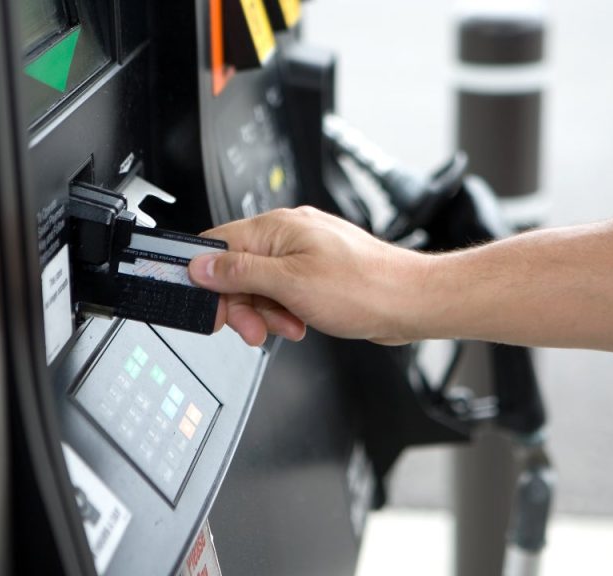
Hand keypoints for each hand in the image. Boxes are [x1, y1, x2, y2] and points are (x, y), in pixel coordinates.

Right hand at [189, 207, 428, 346]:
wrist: (410, 302)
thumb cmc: (365, 288)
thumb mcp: (289, 284)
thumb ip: (240, 272)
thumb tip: (202, 265)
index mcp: (277, 227)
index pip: (217, 245)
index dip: (206, 278)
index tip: (208, 306)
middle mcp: (289, 235)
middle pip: (237, 270)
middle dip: (241, 304)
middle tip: (251, 329)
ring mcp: (304, 254)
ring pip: (261, 285)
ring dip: (266, 313)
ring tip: (287, 325)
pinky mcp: (317, 273)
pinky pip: (284, 292)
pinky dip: (284, 311)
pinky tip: (299, 322)